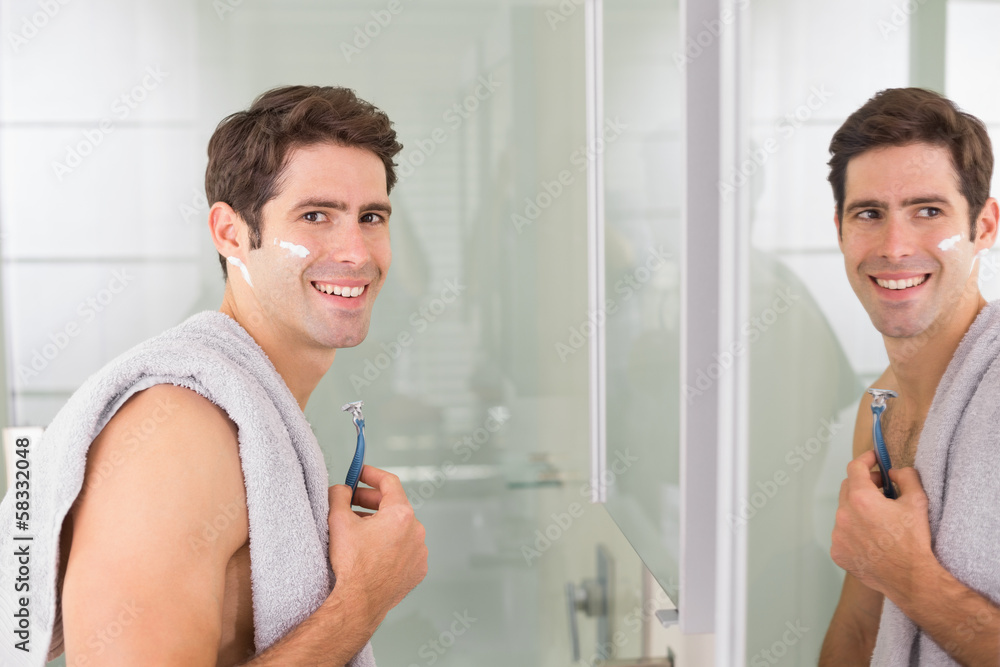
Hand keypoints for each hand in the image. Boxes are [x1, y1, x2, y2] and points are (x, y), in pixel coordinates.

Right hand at [327, 465, 427, 626]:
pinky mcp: (418, 570)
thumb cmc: (351, 565)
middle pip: (395, 506)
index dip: (372, 474)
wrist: (358, 603)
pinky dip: (390, 545)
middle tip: (353, 501)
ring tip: (359, 530)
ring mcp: (419, 552)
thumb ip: (339, 495)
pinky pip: (405, 549)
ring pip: (399, 529)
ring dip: (381, 525)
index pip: (390, 482)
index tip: (360, 473)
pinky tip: (372, 552)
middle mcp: (416, 531)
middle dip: (372, 501)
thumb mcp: (338, 521)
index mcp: (401, 514)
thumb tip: (342, 489)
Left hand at [830, 450, 934, 596]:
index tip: (873, 458)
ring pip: (845, 512)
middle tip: (882, 489)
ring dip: (858, 509)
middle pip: (848, 488)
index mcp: (861, 499)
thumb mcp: (918, 502)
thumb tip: (893, 472)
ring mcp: (838, 535)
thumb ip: (906, 477)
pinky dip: (854, 531)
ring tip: (880, 519)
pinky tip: (872, 538)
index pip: (855, 468)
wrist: (911, 579)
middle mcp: (844, 515)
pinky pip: (842, 533)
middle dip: (864, 484)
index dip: (865, 459)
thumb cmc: (915, 542)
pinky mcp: (837, 551)